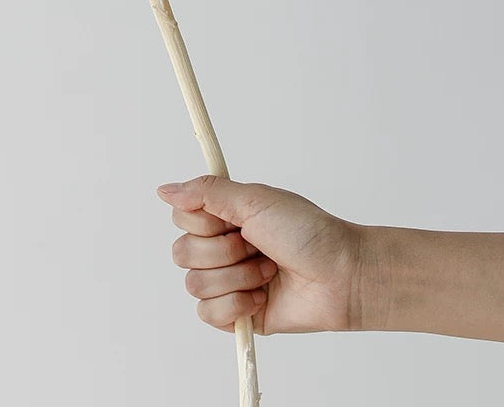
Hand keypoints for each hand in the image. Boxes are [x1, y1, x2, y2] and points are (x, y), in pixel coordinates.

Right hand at [157, 175, 362, 334]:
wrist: (340, 275)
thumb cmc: (307, 232)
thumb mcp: (255, 200)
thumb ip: (207, 192)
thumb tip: (163, 189)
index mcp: (223, 216)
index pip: (181, 217)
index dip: (204, 221)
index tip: (235, 219)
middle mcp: (221, 247)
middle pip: (182, 252)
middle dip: (223, 251)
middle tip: (256, 245)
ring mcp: (227, 281)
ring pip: (194, 284)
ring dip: (237, 277)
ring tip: (267, 271)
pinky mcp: (236, 314)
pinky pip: (208, 314)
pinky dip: (236, 304)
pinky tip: (261, 296)